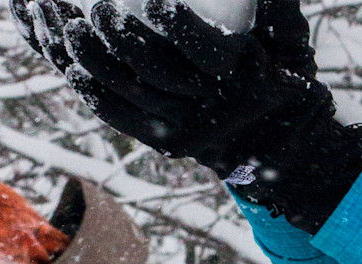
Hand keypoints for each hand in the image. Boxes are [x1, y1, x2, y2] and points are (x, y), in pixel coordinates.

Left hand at [11, 0, 361, 232]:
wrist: (285, 151)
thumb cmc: (287, 87)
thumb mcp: (292, 45)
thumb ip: (278, 7)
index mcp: (247, 81)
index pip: (202, 49)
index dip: (173, 21)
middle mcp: (214, 110)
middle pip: (153, 70)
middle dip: (120, 34)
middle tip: (99, 5)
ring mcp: (186, 130)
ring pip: (127, 93)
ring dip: (91, 57)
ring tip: (70, 24)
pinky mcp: (164, 142)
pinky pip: (117, 117)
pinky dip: (90, 89)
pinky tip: (69, 62)